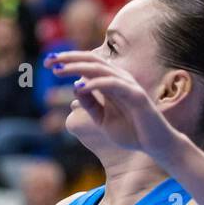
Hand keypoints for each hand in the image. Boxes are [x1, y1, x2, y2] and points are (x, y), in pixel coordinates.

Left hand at [46, 50, 185, 159]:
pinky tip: (80, 87)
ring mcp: (129, 85)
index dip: (68, 61)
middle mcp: (120, 79)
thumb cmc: (130, 131)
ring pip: (101, 69)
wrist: (155, 145)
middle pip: (92, 61)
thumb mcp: (102, 118)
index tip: (48, 63)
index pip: (88, 65)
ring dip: (77, 68)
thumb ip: (90, 103)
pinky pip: (113, 85)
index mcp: (111, 82)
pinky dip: (96, 84)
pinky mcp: (137, 95)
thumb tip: (75, 86)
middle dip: (69, 59)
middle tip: (48, 61)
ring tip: (59, 70)